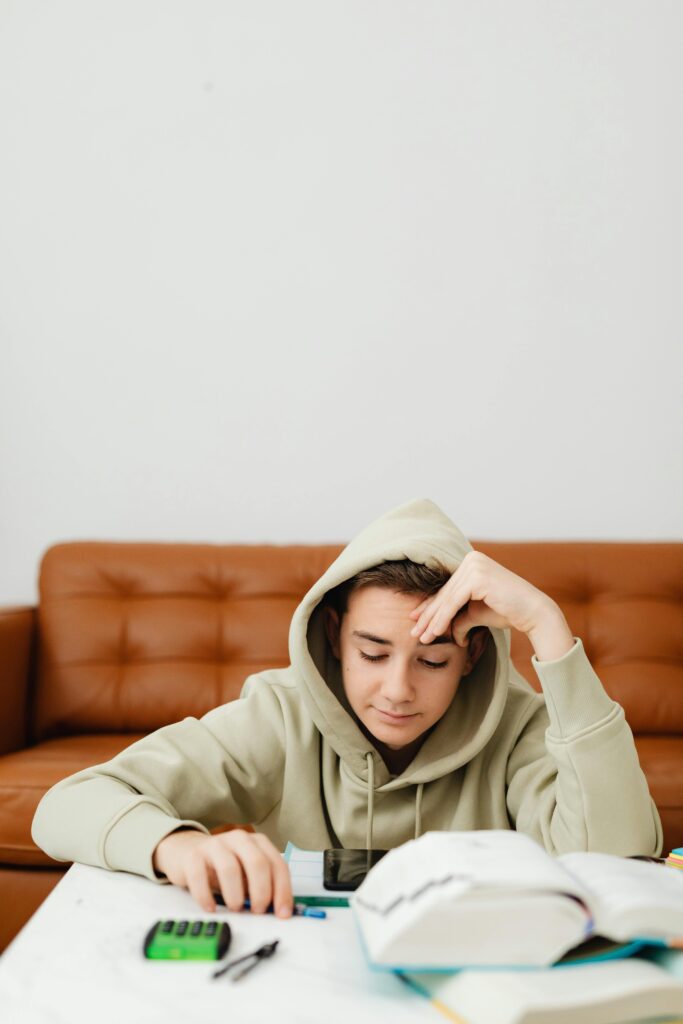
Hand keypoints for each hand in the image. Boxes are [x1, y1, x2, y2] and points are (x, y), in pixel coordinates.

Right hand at [152, 828, 292, 916]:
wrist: (187, 851)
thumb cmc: (222, 865)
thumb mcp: (246, 872)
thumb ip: (262, 885)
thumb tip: (277, 910)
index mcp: (257, 843)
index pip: (277, 865)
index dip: (282, 891)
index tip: (282, 913)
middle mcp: (239, 840)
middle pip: (257, 863)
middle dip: (261, 891)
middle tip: (258, 910)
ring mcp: (215, 845)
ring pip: (230, 868)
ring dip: (235, 894)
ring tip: (236, 908)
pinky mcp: (193, 856)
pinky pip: (200, 876)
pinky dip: (206, 896)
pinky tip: (210, 907)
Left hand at [409, 551, 559, 646]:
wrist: (533, 612)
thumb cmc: (507, 611)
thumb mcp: (476, 612)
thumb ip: (458, 616)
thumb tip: (442, 630)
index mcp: (472, 563)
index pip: (447, 588)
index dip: (430, 606)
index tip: (416, 621)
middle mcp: (471, 560)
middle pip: (445, 593)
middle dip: (428, 615)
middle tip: (414, 633)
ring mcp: (475, 566)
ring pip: (447, 599)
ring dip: (432, 620)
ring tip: (422, 638)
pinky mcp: (477, 577)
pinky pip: (454, 602)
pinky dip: (443, 619)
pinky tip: (435, 632)